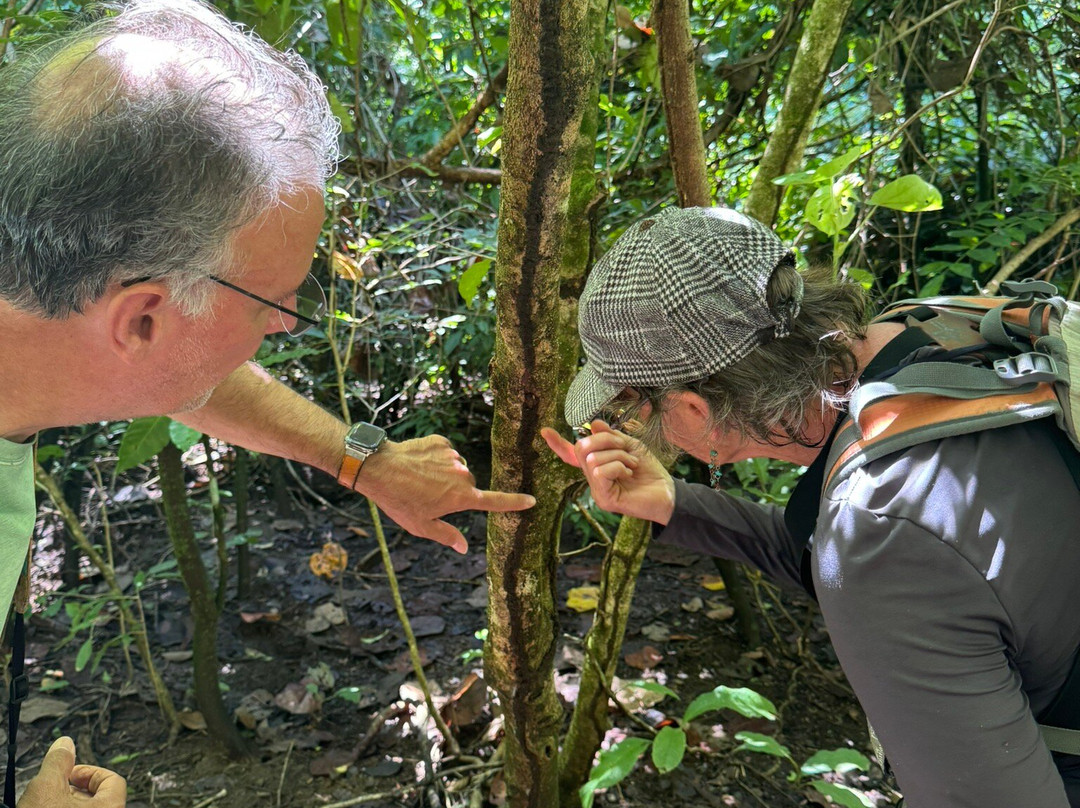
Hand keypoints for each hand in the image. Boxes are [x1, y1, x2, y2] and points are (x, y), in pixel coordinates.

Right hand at [18, 737, 125, 806]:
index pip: (113, 780)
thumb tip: (65, 743)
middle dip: (74, 789)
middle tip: (54, 788)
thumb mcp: (47, 787)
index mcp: (112, 806)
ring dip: (65, 802)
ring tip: (45, 804)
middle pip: (98, 796)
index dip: (89, 772)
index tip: (70, 773)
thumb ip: (59, 762)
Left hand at [355, 435, 535, 552]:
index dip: (514, 502)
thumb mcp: (421, 526)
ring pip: (455, 467)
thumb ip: (446, 535)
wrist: (379, 468)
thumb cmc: (399, 501)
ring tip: (418, 478)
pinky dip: (434, 457)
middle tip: (429, 495)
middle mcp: (463, 475)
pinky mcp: (441, 441)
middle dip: (455, 490)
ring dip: (443, 473)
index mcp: (462, 498)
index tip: (532, 500)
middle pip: (468, 484)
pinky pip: (444, 451)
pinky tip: (417, 463)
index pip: (495, 501)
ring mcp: (452, 456)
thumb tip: (464, 548)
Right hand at [541, 420, 675, 524]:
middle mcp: (593, 478)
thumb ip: (612, 437)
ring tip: (632, 464)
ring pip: (593, 458)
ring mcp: (597, 490)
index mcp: (597, 465)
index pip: (572, 454)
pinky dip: (618, 466)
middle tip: (626, 449)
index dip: (558, 443)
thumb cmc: (650, 471)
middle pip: (582, 448)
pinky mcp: (604, 499)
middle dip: (606, 440)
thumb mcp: (631, 446)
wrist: (668, 492)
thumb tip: (594, 424)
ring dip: (618, 455)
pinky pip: (600, 471)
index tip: (545, 431)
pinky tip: (628, 472)